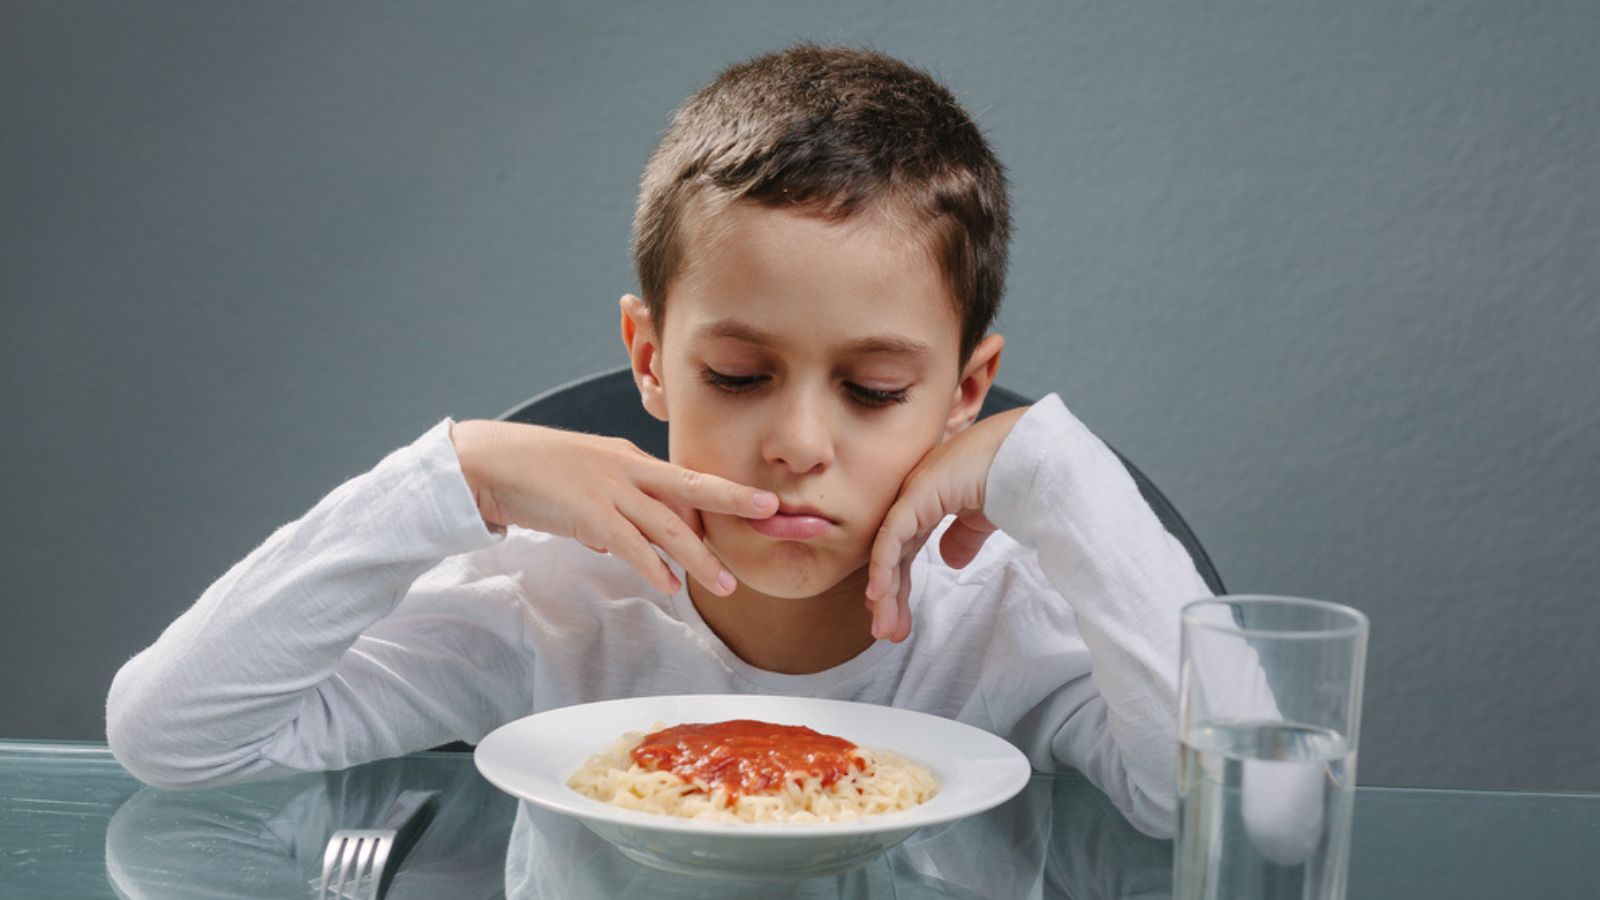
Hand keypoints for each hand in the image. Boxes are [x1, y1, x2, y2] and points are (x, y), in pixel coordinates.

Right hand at [450, 420, 777, 595]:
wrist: (486, 462)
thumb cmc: (533, 474)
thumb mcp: (584, 488)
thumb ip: (608, 515)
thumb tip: (619, 546)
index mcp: (631, 459)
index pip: (687, 482)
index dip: (725, 498)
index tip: (763, 507)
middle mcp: (627, 468)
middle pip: (694, 486)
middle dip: (737, 500)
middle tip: (774, 514)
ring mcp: (608, 488)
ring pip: (667, 523)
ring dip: (698, 556)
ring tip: (725, 583)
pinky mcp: (585, 510)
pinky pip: (627, 542)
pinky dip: (650, 565)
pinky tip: (668, 585)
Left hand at [865, 407, 1028, 641]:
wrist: (1028, 454)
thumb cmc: (1010, 476)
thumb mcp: (983, 517)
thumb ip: (963, 537)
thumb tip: (949, 562)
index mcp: (928, 501)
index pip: (904, 549)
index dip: (899, 584)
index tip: (898, 618)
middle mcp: (913, 497)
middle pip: (893, 555)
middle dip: (890, 597)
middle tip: (887, 632)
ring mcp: (912, 494)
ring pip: (888, 551)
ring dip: (886, 592)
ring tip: (884, 628)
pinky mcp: (917, 495)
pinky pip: (893, 537)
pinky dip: (883, 566)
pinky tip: (878, 595)